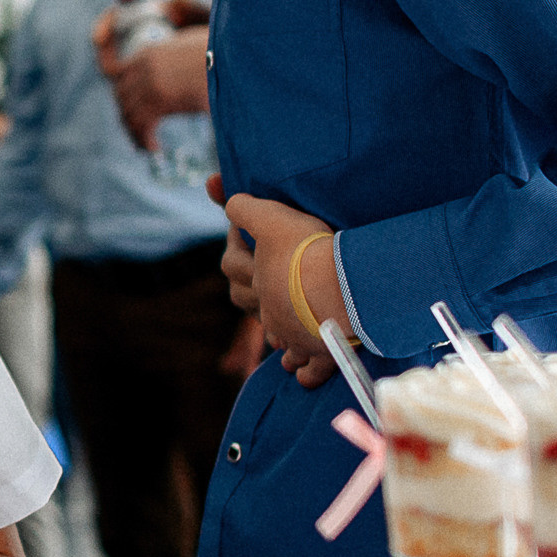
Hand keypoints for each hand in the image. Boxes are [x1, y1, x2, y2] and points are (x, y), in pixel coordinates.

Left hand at [92, 0, 211, 151]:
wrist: (235, 55)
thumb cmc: (223, 54)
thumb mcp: (191, 48)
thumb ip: (179, 60)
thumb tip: (180, 80)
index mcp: (149, 52)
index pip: (119, 76)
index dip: (123, 96)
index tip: (131, 111)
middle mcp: (145, 65)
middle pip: (121, 97)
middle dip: (128, 117)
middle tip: (140, 133)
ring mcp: (150, 82)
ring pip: (129, 114)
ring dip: (136, 131)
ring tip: (147, 144)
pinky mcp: (160, 99)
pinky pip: (142, 125)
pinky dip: (144, 139)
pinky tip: (154, 148)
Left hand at [221, 193, 347, 389]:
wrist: (344, 293)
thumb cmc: (308, 253)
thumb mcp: (273, 219)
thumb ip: (244, 207)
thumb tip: (212, 185)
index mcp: (256, 280)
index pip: (230, 262)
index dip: (234, 242)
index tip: (241, 228)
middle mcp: (270, 312)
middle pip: (244, 301)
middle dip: (247, 289)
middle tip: (259, 276)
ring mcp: (294, 335)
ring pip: (275, 337)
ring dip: (275, 332)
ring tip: (279, 327)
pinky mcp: (321, 353)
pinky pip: (307, 369)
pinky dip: (304, 370)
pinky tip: (301, 371)